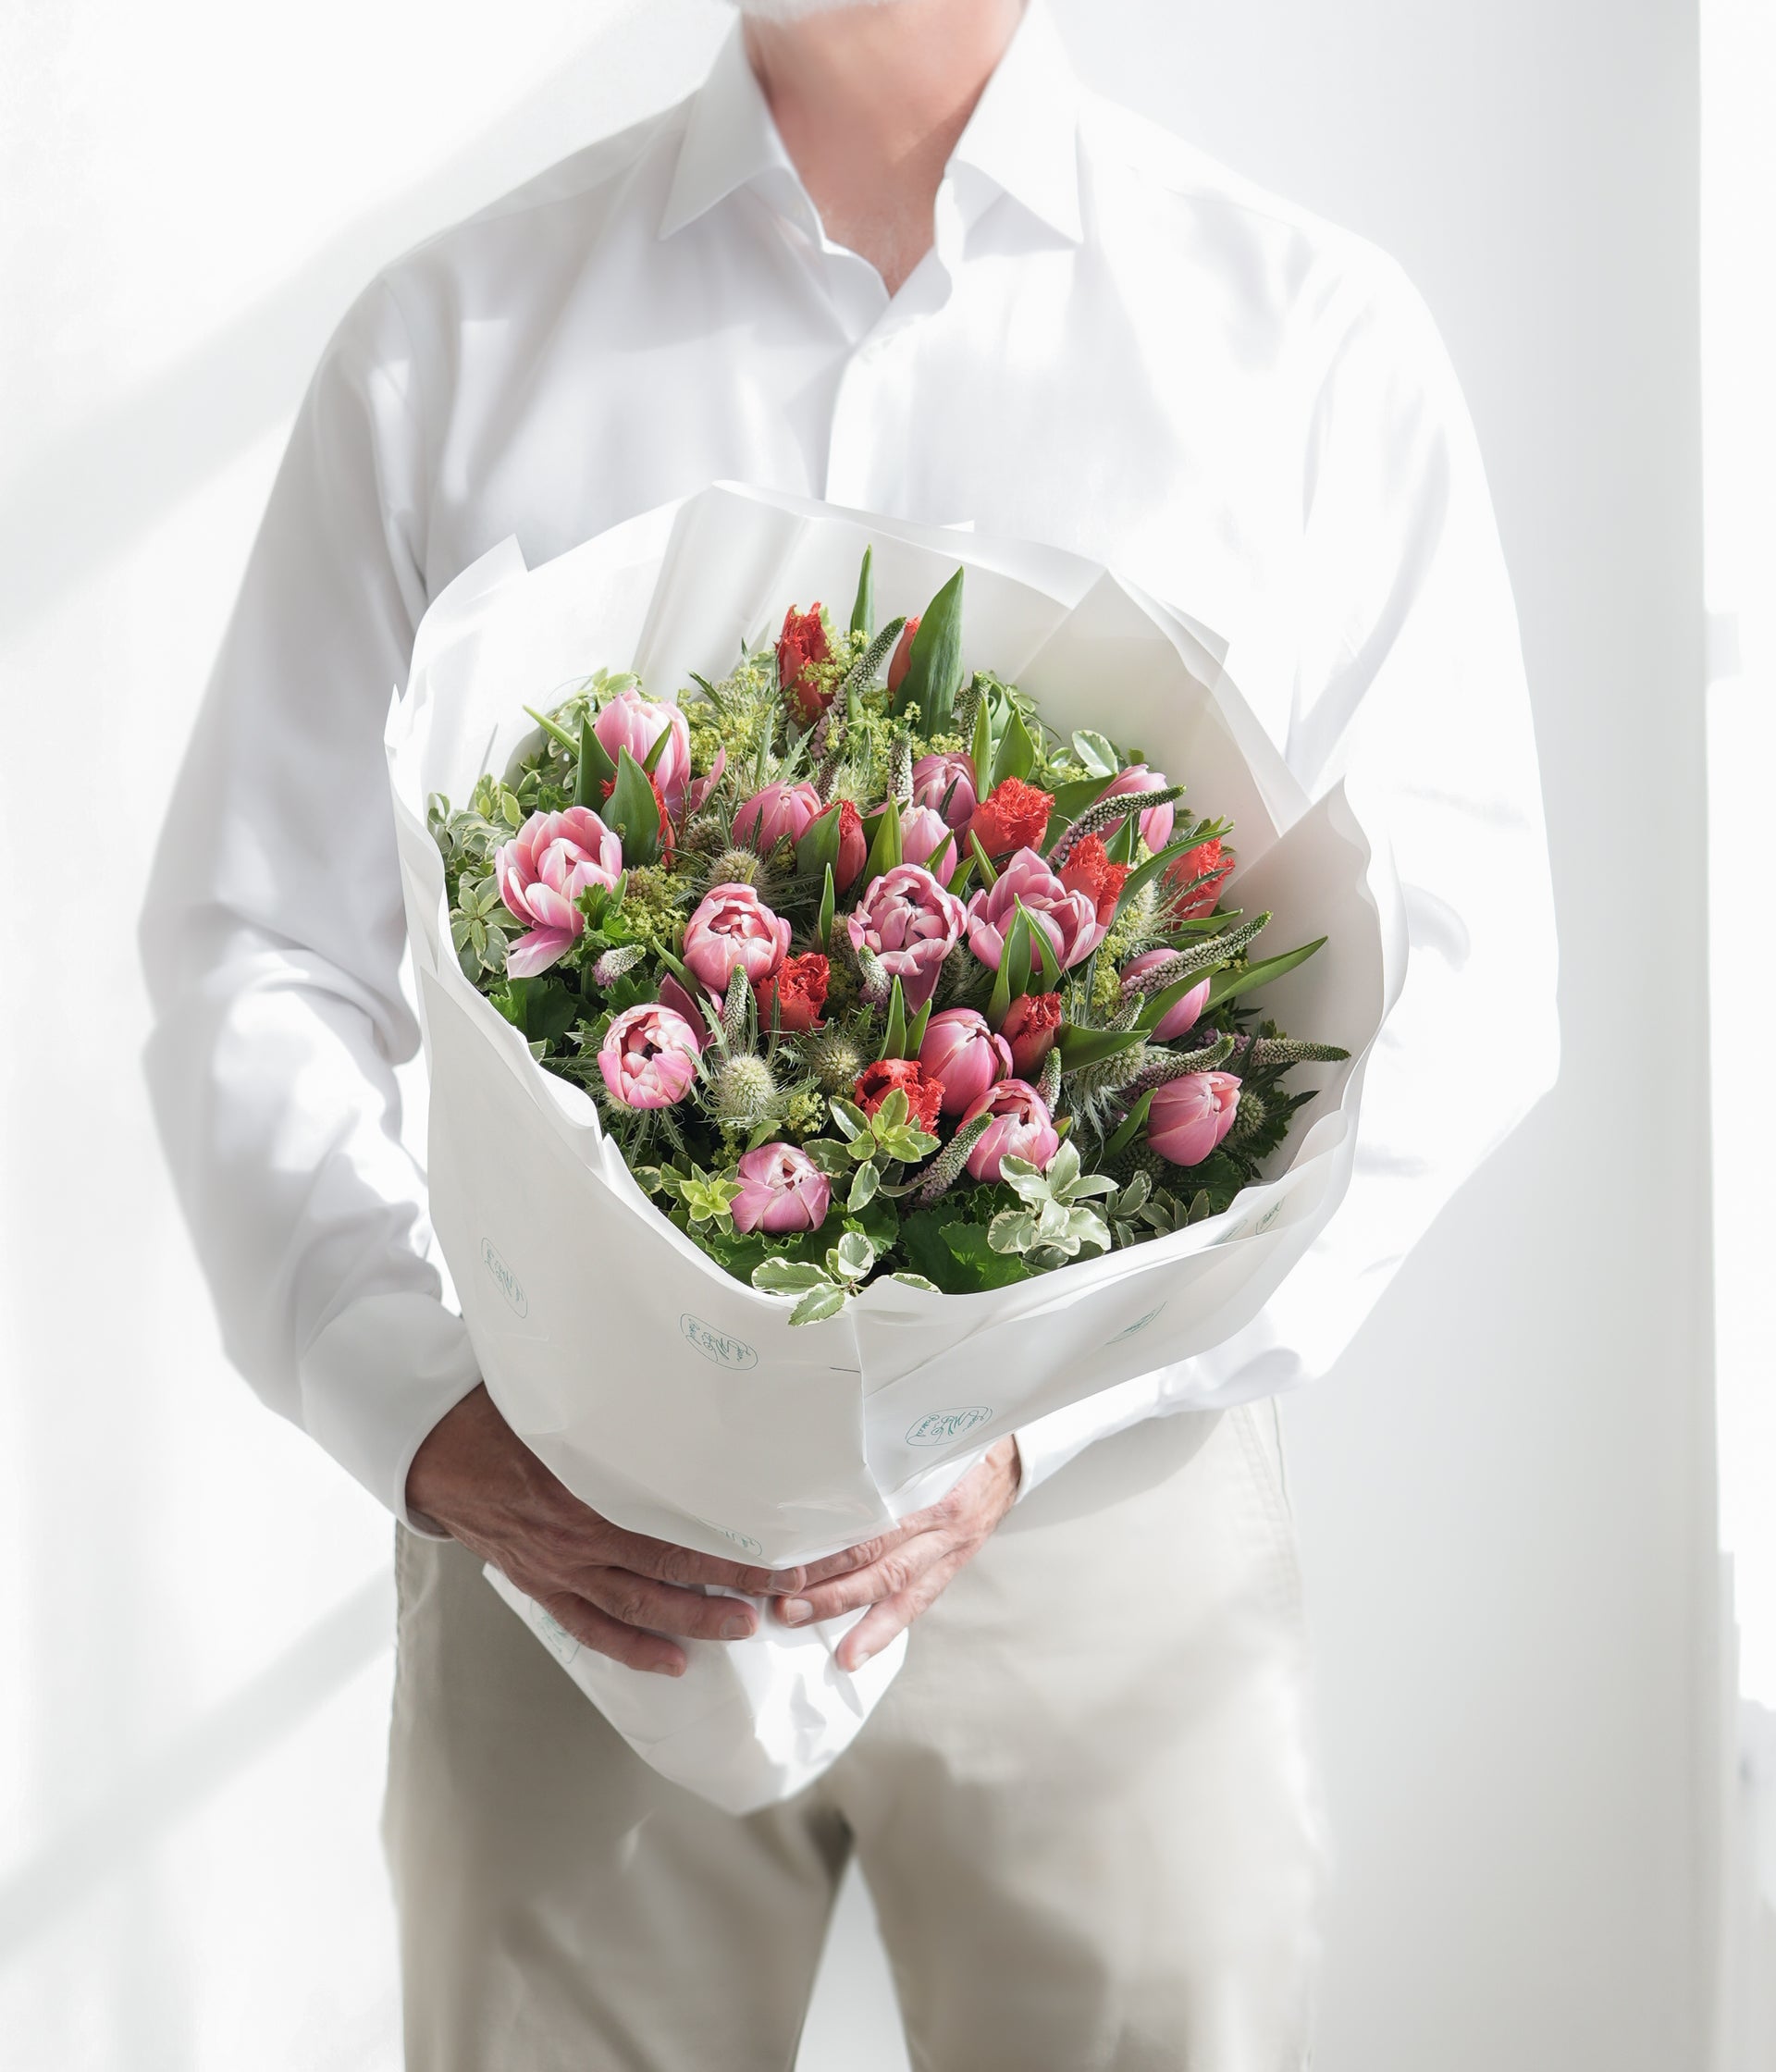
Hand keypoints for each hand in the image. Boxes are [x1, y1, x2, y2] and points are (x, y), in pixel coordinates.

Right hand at [406, 1385, 804, 1676]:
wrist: (439, 1452)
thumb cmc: (504, 1418)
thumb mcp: (566, 1408)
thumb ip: (619, 1418)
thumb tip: (686, 1397)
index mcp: (590, 1487)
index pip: (675, 1522)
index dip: (728, 1540)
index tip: (775, 1542)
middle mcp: (579, 1535)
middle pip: (668, 1567)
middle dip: (729, 1584)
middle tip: (782, 1589)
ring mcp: (560, 1568)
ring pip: (636, 1606)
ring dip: (692, 1620)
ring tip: (743, 1629)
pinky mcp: (542, 1586)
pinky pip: (591, 1628)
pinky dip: (631, 1649)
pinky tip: (671, 1664)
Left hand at [771, 1438, 1020, 1669]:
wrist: (1014, 1458)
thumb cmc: (966, 1441)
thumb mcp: (932, 1431)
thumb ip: (892, 1444)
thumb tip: (835, 1441)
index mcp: (938, 1493)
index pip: (880, 1529)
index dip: (837, 1552)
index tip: (794, 1564)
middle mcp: (944, 1528)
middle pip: (883, 1566)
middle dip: (832, 1591)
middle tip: (785, 1603)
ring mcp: (948, 1550)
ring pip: (896, 1589)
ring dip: (847, 1610)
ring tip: (804, 1624)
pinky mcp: (950, 1565)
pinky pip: (916, 1602)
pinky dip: (884, 1628)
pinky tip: (853, 1652)